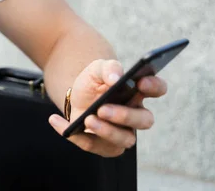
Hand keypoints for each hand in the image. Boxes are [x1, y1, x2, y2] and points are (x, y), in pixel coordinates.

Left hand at [48, 59, 167, 156]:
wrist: (76, 95)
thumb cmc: (93, 81)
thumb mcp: (97, 68)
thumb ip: (108, 68)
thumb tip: (116, 78)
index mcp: (138, 91)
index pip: (157, 89)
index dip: (154, 86)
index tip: (141, 82)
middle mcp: (135, 115)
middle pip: (144, 120)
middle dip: (125, 116)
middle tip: (103, 109)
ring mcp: (122, 133)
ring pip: (124, 140)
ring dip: (106, 131)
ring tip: (87, 119)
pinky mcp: (104, 145)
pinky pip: (92, 145)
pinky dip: (74, 135)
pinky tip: (56, 121)